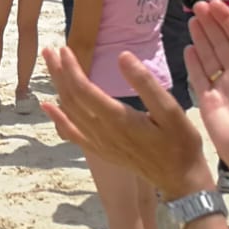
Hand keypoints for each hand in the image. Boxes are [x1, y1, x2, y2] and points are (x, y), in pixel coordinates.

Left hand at [40, 46, 212, 200]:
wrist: (179, 179)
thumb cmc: (180, 143)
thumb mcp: (171, 110)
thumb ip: (146, 83)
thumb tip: (123, 56)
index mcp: (118, 119)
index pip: (84, 90)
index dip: (71, 68)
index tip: (64, 48)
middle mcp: (102, 132)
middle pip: (71, 99)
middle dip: (58, 73)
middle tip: (48, 51)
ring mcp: (99, 144)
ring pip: (70, 112)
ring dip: (58, 88)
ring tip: (51, 66)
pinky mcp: (101, 151)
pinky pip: (72, 133)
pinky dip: (58, 118)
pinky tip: (48, 107)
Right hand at [183, 1, 228, 174]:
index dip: (227, 20)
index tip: (215, 4)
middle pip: (221, 42)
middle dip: (211, 24)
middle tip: (197, 6)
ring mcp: (221, 85)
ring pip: (209, 56)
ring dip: (201, 38)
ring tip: (192, 20)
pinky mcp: (207, 99)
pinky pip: (199, 76)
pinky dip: (194, 62)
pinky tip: (188, 48)